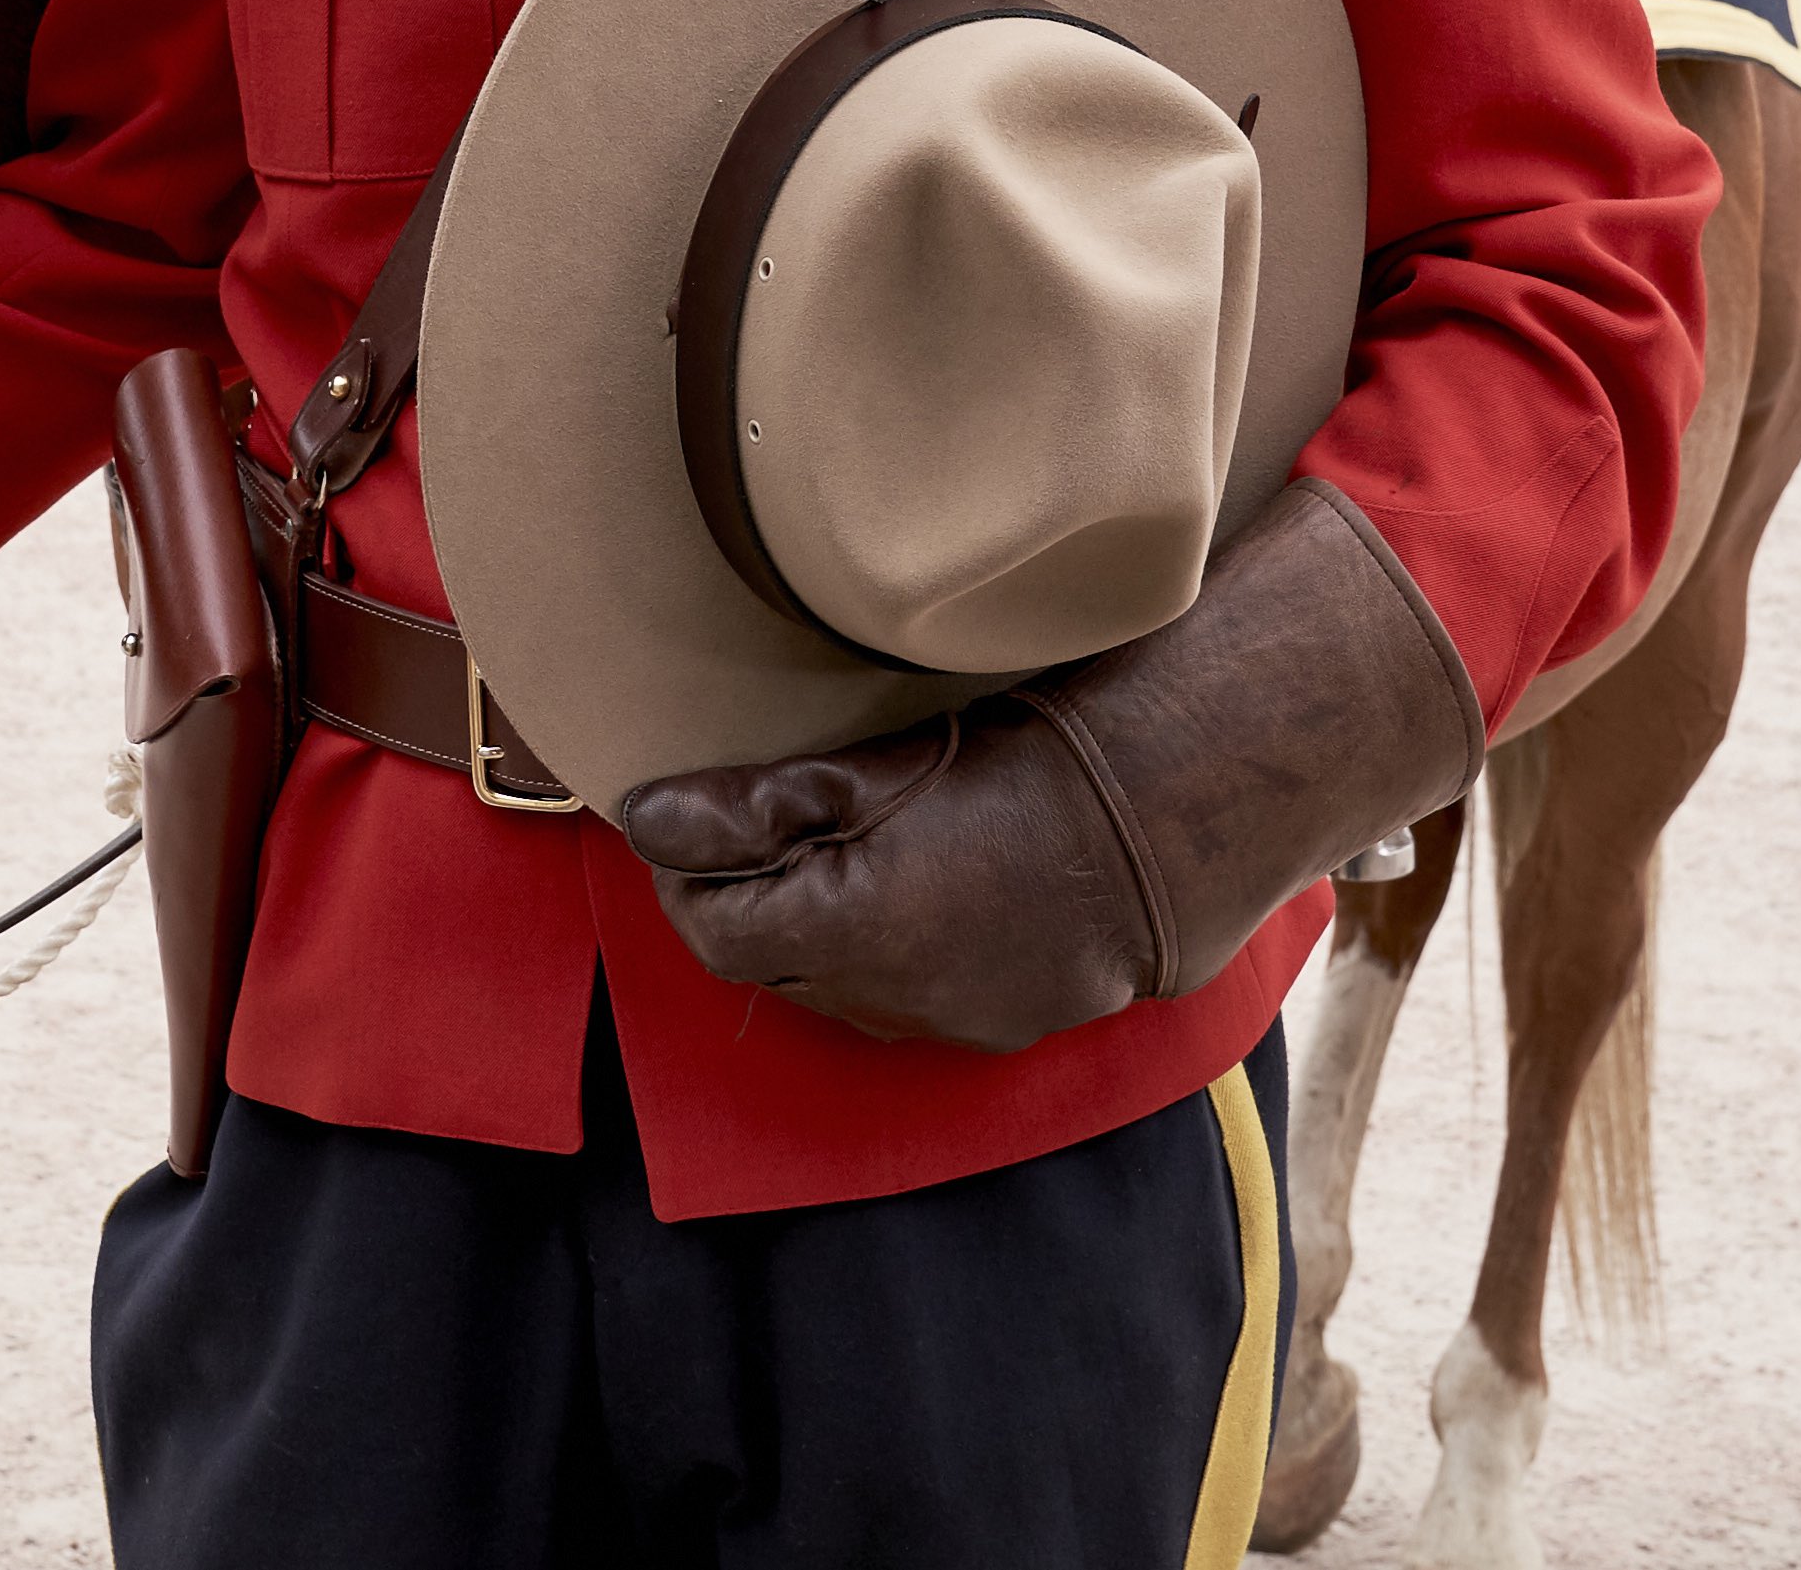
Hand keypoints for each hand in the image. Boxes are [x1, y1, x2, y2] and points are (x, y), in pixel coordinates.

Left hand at [622, 708, 1153, 1052]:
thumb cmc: (1011, 774)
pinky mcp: (990, 1028)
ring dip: (810, 935)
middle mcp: (883, 997)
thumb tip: (645, 819)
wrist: (1154, 823)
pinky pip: (899, 1004)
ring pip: (830, 991)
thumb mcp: (870, 771)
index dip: (687, 877)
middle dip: (743, 905)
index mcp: (841, 930)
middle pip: (763, 966)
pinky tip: (910, 896)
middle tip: (756, 831)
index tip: (693, 823)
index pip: (709, 931)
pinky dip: (880, 959)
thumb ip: (750, 805)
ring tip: (838, 855)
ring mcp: (941, 1022)